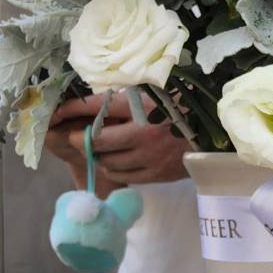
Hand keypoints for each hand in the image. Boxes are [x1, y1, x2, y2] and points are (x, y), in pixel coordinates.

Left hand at [46, 93, 188, 192]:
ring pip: (107, 162)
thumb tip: (91, 103)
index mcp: (142, 106)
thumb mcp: (155, 95)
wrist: (214, 133)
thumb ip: (127, 99)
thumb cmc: (180, 110)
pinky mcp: (156, 174)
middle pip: (96, 140)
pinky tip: (118, 162)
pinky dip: (115, 170)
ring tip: (102, 150)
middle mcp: (142, 132)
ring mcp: (149, 156)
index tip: (58, 113)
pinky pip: (123, 176)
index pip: (98, 106)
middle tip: (78, 138)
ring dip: (99, 157)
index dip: (73, 109)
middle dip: (82, 139)